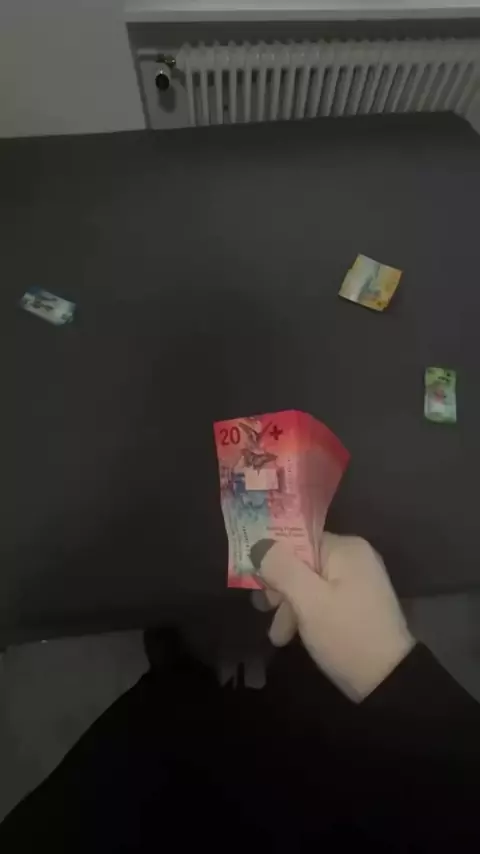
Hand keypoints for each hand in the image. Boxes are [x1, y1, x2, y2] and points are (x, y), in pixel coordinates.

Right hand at [251, 534, 414, 701]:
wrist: (389, 680)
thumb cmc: (346, 634)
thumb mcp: (308, 601)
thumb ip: (282, 569)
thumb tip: (259, 544)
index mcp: (346, 548)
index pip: (298, 540)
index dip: (274, 560)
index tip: (258, 586)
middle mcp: (354, 558)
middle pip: (302, 563)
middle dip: (281, 589)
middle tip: (266, 611)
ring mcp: (358, 581)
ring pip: (309, 584)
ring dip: (290, 607)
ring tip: (279, 636)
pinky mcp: (357, 603)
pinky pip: (322, 598)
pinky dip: (307, 614)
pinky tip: (293, 636)